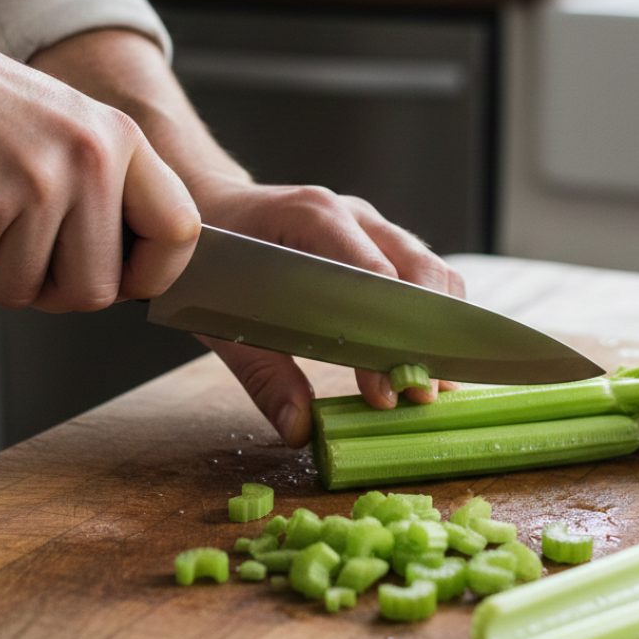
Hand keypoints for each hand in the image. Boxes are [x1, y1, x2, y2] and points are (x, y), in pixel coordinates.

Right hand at [0, 0, 199, 309]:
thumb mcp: (65, 127)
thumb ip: (104, 190)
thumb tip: (130, 277)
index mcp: (122, 140)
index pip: (180, 233)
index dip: (152, 274)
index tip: (117, 278)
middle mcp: (91, 160)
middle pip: (97, 291)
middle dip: (47, 289)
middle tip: (9, 253)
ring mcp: (36, 182)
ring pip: (25, 293)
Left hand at [191, 176, 465, 446]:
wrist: (201, 209)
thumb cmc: (212, 260)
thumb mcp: (225, 319)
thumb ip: (264, 376)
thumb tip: (300, 429)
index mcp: (311, 218)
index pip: (373, 275)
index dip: (389, 334)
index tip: (391, 388)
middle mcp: (349, 213)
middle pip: (417, 266)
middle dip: (427, 333)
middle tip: (423, 392)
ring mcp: (366, 222)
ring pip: (428, 266)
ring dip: (438, 324)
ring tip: (432, 380)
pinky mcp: (374, 237)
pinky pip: (418, 269)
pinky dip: (429, 312)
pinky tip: (424, 355)